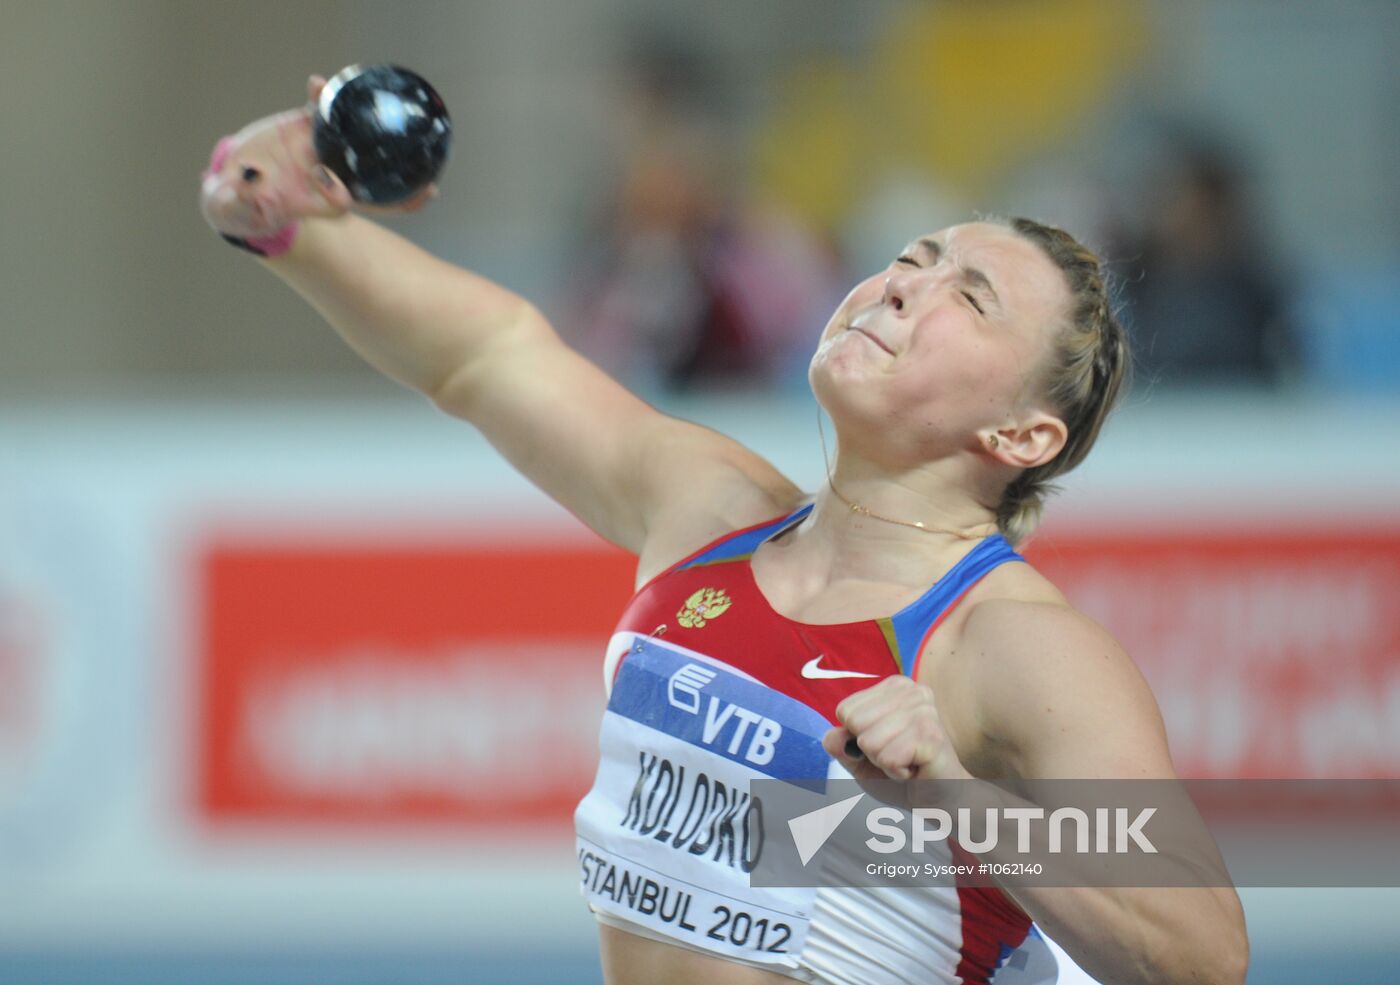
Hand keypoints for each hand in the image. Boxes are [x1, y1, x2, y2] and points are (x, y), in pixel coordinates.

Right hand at [199, 75, 435, 239]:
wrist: (232, 188)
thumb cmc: (237, 208)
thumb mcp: (236, 209)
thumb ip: (244, 200)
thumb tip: (253, 187)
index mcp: (323, 201)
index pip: (364, 201)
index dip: (395, 202)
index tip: (412, 192)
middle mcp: (330, 175)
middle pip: (374, 168)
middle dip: (404, 164)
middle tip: (427, 147)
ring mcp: (320, 150)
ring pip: (350, 131)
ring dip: (359, 114)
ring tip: (357, 93)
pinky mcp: (304, 127)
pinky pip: (320, 109)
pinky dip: (321, 95)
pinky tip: (319, 81)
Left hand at [823, 676, 972, 785]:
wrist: (939, 798)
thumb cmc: (900, 773)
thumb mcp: (859, 758)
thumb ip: (839, 745)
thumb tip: (832, 737)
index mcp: (895, 687)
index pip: (845, 710)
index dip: (858, 738)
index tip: (886, 745)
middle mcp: (913, 691)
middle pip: (854, 722)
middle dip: (870, 750)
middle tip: (897, 755)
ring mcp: (924, 711)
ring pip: (869, 742)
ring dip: (884, 762)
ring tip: (907, 761)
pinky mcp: (930, 736)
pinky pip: (886, 758)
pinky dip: (896, 772)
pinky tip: (915, 769)